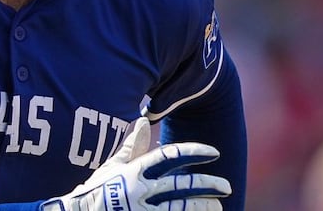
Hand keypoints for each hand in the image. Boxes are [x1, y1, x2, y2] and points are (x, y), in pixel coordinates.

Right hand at [40, 118, 230, 210]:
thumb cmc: (96, 191)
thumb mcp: (113, 166)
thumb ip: (132, 146)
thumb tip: (143, 120)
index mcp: (135, 171)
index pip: (170, 156)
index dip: (194, 152)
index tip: (213, 153)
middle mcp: (140, 190)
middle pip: (181, 185)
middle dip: (207, 185)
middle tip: (226, 186)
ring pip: (180, 208)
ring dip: (202, 207)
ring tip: (218, 207)